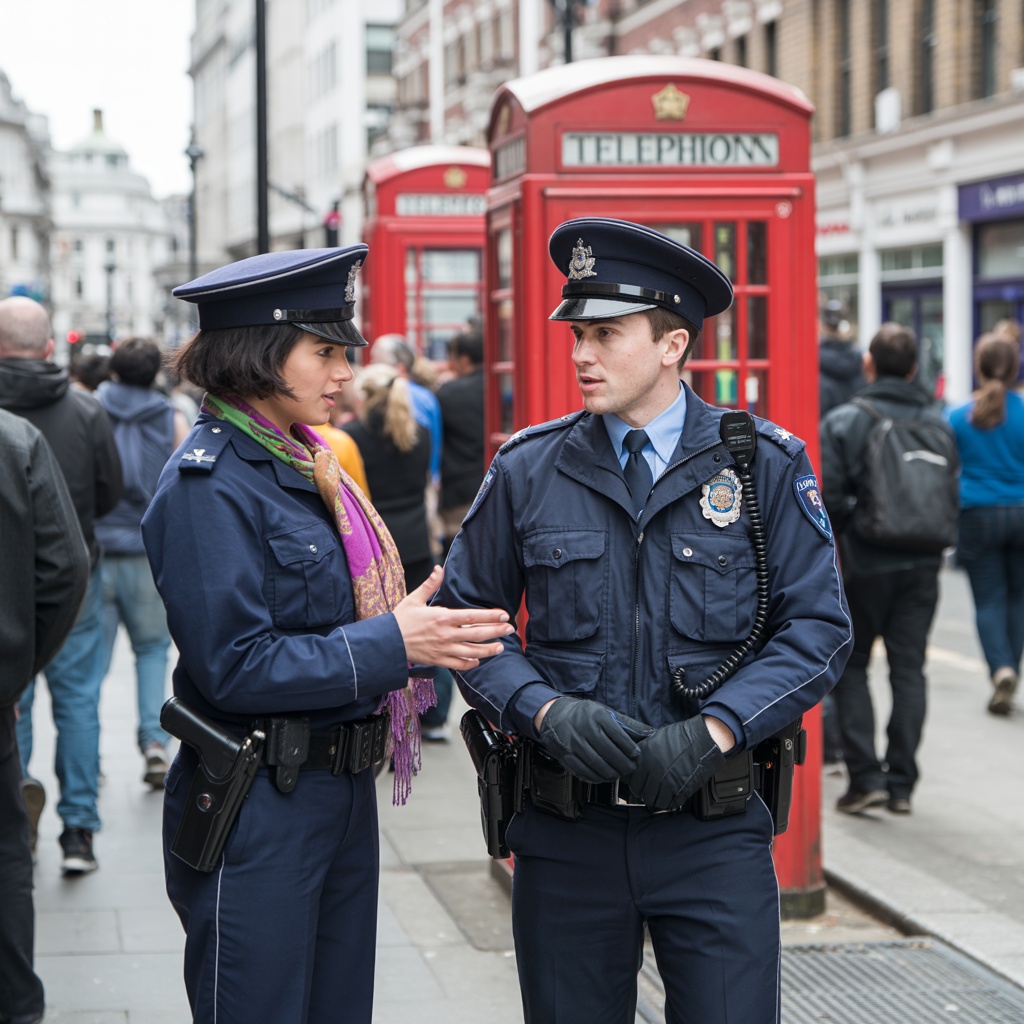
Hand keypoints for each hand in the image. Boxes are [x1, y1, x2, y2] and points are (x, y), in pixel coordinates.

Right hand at [393, 565, 513, 668]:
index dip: (491, 616)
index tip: (504, 615)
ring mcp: (443, 649)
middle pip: (478, 634)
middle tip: (511, 630)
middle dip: (497, 632)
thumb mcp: (414, 598)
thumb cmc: (400, 619)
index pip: (473, 616)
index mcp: (442, 617)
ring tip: (501, 647)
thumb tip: (439, 568)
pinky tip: (478, 660)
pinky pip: (459, 664)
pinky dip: (471, 663)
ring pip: (472, 652)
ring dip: (489, 650)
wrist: (386, 643)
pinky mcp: (438, 661)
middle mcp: (446, 634)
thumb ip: (430, 584)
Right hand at [537, 697, 653, 782]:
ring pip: (597, 765)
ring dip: (611, 773)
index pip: (619, 736)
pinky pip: (583, 771)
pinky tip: (602, 777)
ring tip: (617, 774)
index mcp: (597, 716)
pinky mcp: (566, 755)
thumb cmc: (586, 715)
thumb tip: (651, 733)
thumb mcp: (606, 713)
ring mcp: (573, 743)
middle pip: (609, 753)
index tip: (636, 756)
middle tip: (630, 769)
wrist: (555, 715)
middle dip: (623, 764)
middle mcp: (584, 728)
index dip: (630, 749)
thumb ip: (627, 724)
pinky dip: (595, 778)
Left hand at [627, 716, 726, 811]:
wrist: (702, 739)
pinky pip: (669, 804)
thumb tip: (637, 767)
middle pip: (641, 792)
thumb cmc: (680, 736)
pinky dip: (668, 803)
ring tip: (660, 795)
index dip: (635, 783)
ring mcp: (666, 781)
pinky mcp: (679, 790)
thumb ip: (645, 754)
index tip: (639, 784)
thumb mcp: (655, 739)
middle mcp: (652, 770)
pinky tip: (670, 796)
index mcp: (645, 757)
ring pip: (653, 801)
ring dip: (656, 799)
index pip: (632, 780)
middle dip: (645, 793)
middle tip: (650, 791)